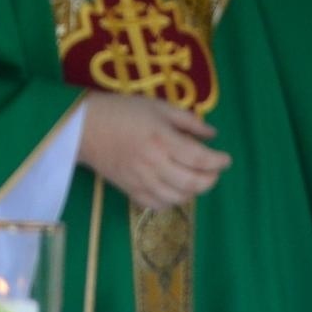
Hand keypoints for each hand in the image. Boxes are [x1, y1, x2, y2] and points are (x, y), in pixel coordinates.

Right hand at [76, 94, 231, 210]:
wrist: (85, 127)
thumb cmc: (123, 111)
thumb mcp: (158, 107)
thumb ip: (187, 121)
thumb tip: (212, 134)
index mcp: (163, 140)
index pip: (200, 158)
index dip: (218, 161)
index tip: (226, 159)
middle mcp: (154, 164)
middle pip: (192, 182)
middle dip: (210, 180)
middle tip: (215, 171)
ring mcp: (141, 180)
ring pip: (177, 198)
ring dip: (193, 192)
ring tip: (197, 179)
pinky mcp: (130, 190)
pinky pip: (157, 205)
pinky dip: (172, 201)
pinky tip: (175, 190)